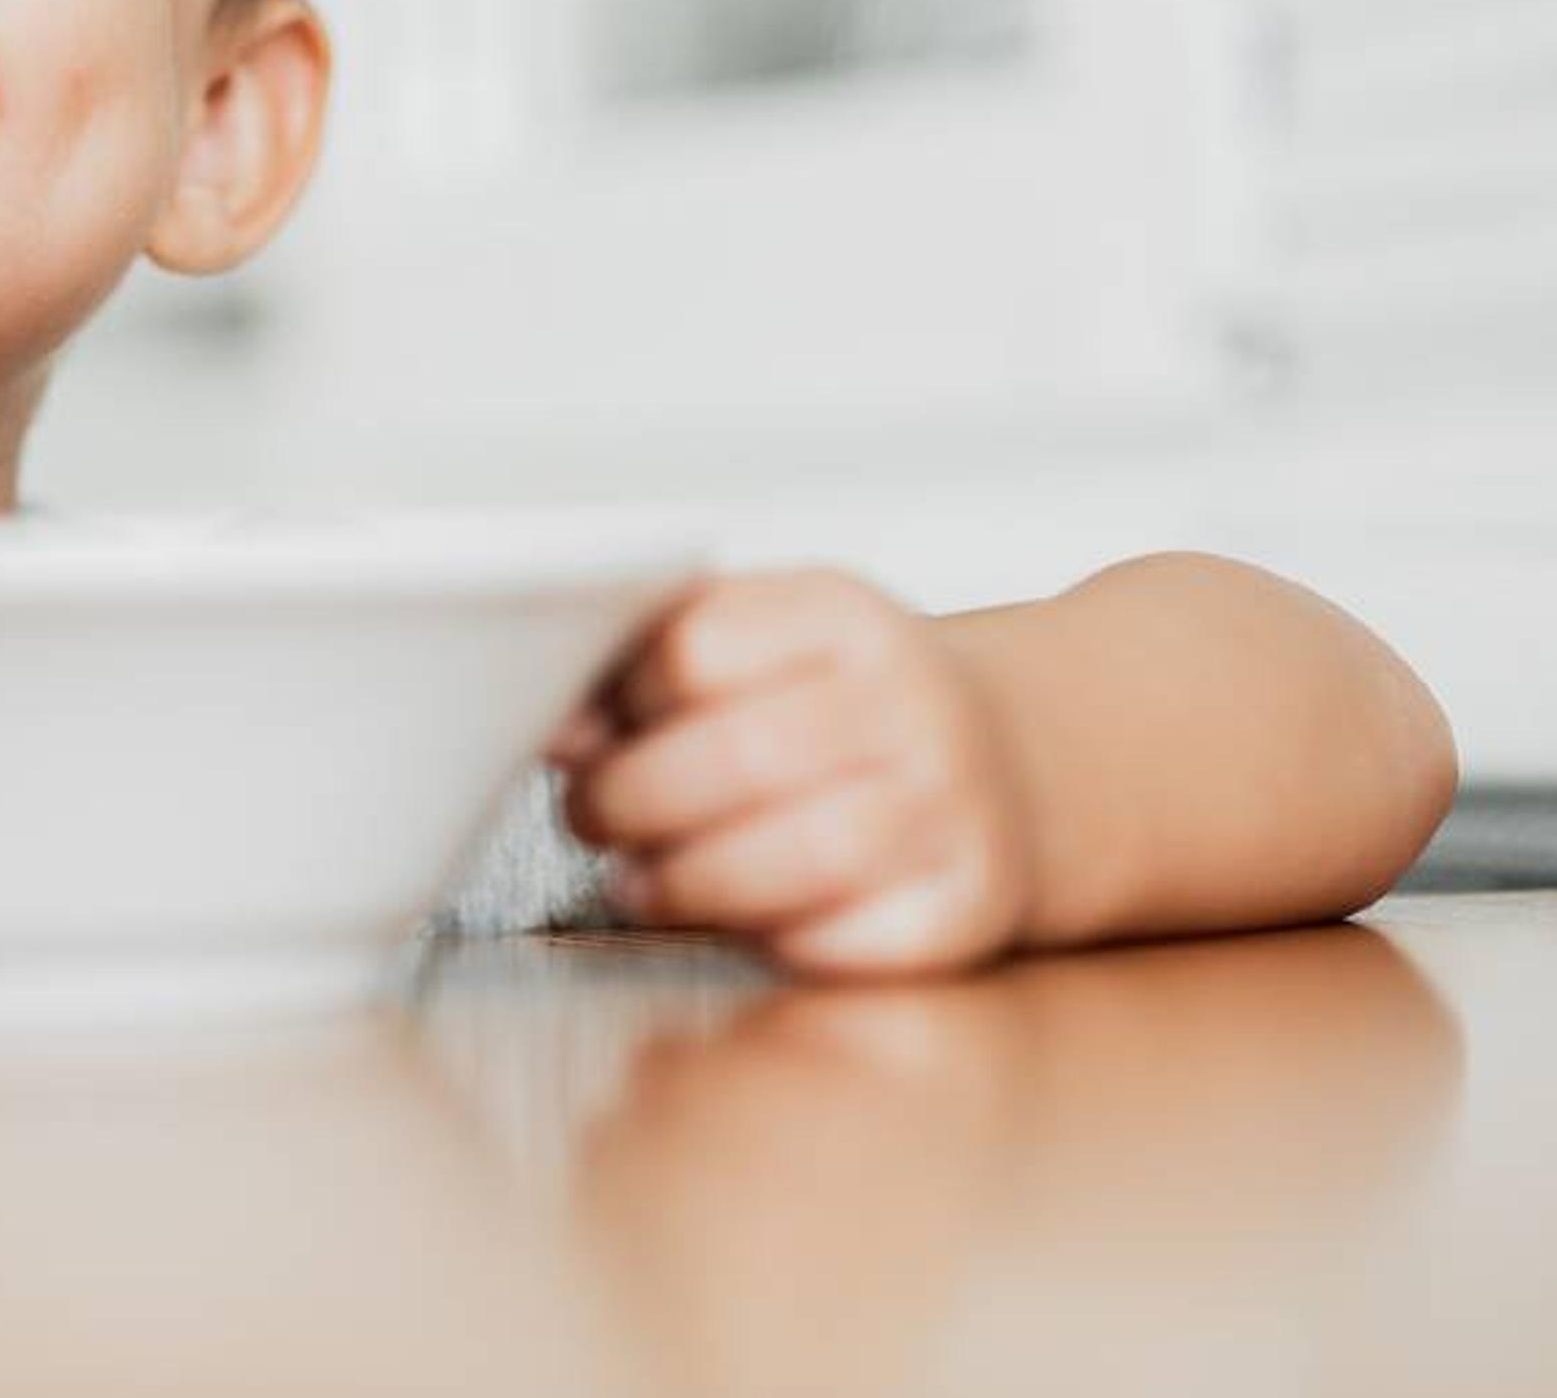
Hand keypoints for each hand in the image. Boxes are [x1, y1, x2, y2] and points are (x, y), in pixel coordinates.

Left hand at [549, 568, 1036, 978]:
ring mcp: (953, 807)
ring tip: (639, 882)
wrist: (1002, 767)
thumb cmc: (837, 710)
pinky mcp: (965, 907)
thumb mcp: (760, 644)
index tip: (575, 734)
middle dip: (631, 800)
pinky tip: (732, 921)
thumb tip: (554, 725)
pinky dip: (767, 941)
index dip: (616, 704)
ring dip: (686, 881)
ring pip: (797, 855)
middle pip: (740, 756)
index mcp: (842, 615)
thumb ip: (653, 666)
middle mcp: (913, 703)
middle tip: (591, 816)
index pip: (696, 649)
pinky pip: (847, 940)